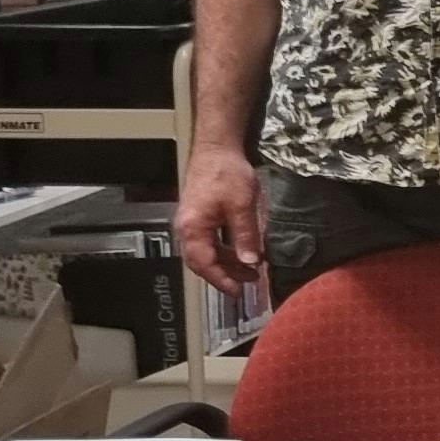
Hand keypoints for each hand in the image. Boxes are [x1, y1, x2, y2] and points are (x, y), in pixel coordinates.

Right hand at [175, 145, 263, 293]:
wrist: (216, 149)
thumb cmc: (226, 173)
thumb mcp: (242, 205)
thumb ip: (245, 236)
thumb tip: (251, 262)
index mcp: (193, 229)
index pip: (203, 264)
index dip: (221, 280)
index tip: (238, 292)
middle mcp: (187, 229)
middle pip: (203, 262)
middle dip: (226, 274)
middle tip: (250, 281)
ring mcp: (192, 224)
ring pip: (207, 253)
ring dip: (228, 263)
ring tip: (252, 269)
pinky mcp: (200, 218)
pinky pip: (210, 242)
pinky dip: (226, 250)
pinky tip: (243, 252)